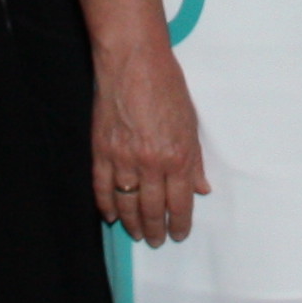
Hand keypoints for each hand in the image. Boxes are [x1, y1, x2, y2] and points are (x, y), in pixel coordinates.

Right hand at [92, 35, 208, 246]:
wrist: (134, 62)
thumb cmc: (167, 86)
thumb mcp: (191, 122)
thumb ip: (194, 159)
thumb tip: (201, 188)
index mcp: (177, 156)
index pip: (179, 202)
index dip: (179, 223)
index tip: (178, 233)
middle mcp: (150, 163)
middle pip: (151, 208)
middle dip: (156, 228)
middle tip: (157, 240)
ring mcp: (123, 158)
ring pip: (126, 203)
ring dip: (132, 223)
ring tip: (138, 234)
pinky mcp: (101, 150)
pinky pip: (102, 188)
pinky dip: (106, 205)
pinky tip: (111, 216)